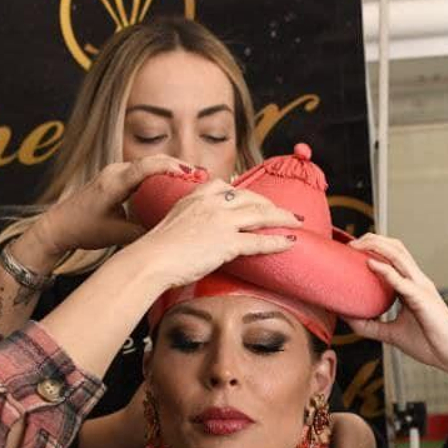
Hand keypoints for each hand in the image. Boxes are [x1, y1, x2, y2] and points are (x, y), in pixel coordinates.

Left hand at [24, 155, 191, 262]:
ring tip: (192, 179)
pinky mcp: (115, 179)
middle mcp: (115, 172)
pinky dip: (158, 176)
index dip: (171, 166)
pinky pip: (141, 172)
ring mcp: (115, 173)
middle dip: (177, 166)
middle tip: (201, 176)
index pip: (147, 166)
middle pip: (152, 161)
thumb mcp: (115, 235)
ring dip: (169, 170)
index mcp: (114, 182)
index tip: (191, 172)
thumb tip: (167, 235)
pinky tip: (172, 186)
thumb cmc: (82, 229)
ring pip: (148, 166)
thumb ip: (142, 233)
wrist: (58, 226)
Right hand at [119, 179, 300, 292]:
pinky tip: (290, 242)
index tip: (255, 199)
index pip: (228, 187)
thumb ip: (187, 219)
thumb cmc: (155, 249)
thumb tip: (193, 232)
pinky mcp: (227, 243)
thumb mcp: (172, 222)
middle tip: (283, 211)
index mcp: (197, 196)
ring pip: (261, 215)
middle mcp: (212, 204)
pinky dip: (277, 241)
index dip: (246, 193)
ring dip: (282, 217)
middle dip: (270, 204)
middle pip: (250, 198)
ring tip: (296, 220)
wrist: (150, 260)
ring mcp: (221, 222)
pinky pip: (259, 241)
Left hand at [346, 233, 447, 388]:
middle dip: (372, 240)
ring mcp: (421, 287)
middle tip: (349, 244)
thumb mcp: (392, 334)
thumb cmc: (429, 344)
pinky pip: (402, 281)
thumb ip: (371, 326)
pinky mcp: (423, 299)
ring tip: (356, 246)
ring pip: (399, 256)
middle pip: (395, 248)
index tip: (350, 250)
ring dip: (376, 247)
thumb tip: (346, 318)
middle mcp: (417, 281)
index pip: (393, 257)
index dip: (373, 247)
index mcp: (412, 286)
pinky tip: (370, 264)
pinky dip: (385, 270)